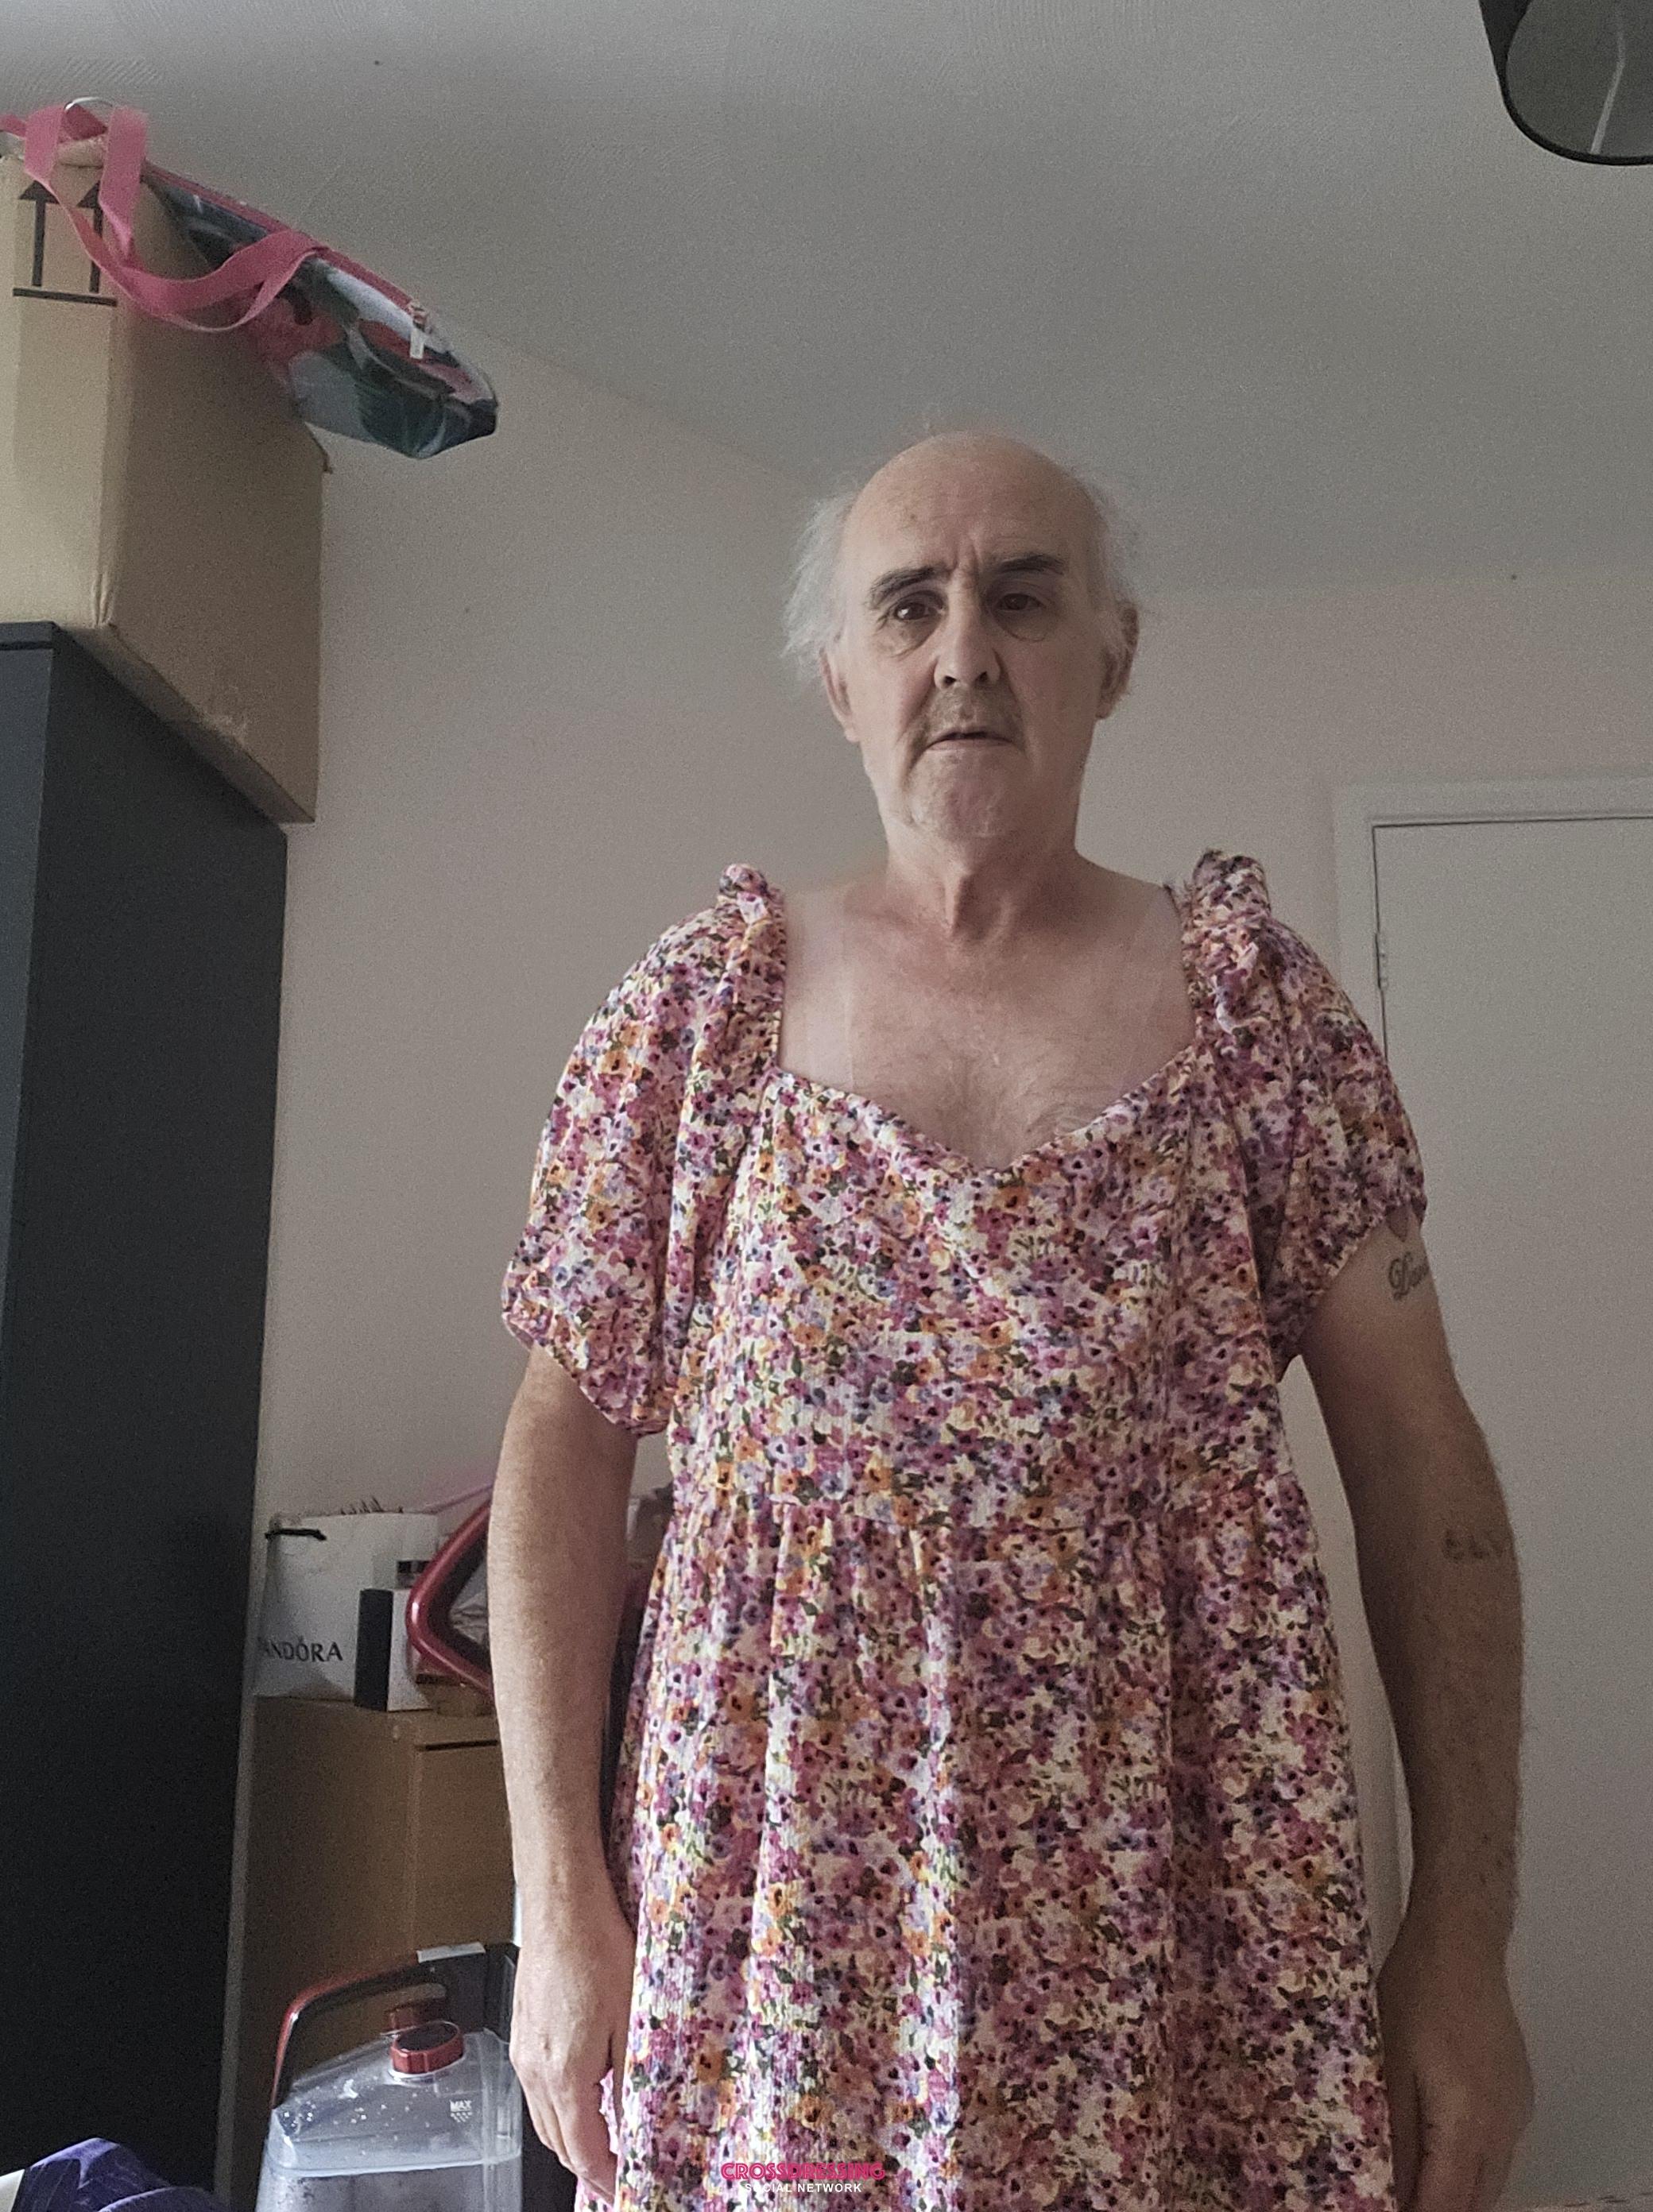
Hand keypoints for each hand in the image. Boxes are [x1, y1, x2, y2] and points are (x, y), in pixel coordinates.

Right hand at [511, 1885, 637, 2206]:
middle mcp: (535, 2072)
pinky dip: (558, 2111)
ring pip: (543, 2120)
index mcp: (564, 2075)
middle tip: (618, 2174)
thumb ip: (630, 2079)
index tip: (626, 2189)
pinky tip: (581, 2098)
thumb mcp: (631, 2019)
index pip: (583, 2152)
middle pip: (557, 2144)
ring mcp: (523, 2053)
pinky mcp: (521, 2034)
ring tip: (604, 2145)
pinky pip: (535, 2092)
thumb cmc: (597, 1950)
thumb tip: (634, 2124)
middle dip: (587, 2167)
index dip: (606, 2180)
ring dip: (571, 2141)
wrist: (560, 1905)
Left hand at [1376, 1913, 1534, 2211]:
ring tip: (1412, 2181)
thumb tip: (1392, 2188)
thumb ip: (1396, 2135)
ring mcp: (1516, 2110)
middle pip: (1475, 2200)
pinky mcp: (1518, 2092)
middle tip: (1393, 2197)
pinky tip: (1441, 2149)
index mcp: (1467, 2124)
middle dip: (1438, 2207)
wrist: (1461, 1942)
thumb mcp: (1389, 2064)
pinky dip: (1471, 2162)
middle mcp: (1502, 2127)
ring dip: (1456, 2189)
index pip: (1447, 2204)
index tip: (1384, 2208)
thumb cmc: (1416, 1994)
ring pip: (1490, 2176)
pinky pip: (1498, 2147)